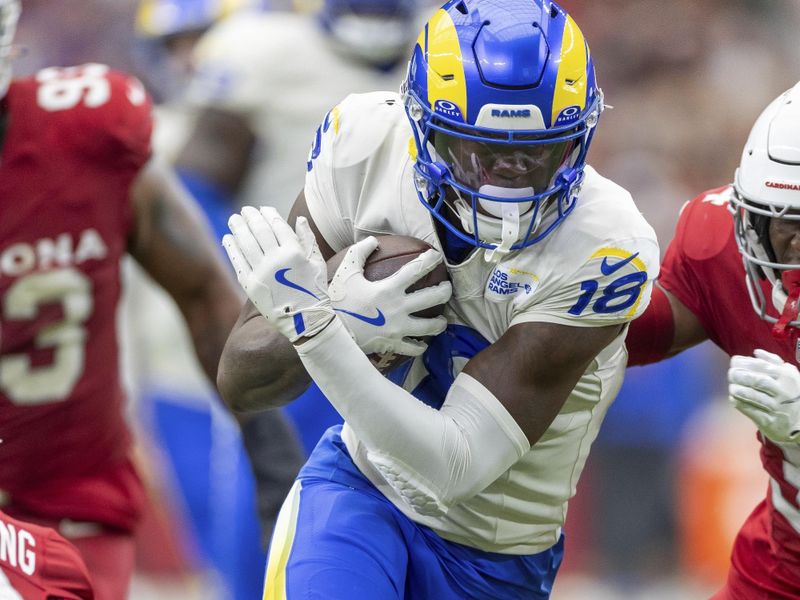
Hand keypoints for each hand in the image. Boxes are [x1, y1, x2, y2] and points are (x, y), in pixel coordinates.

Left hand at [223, 206, 333, 341]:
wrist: (305, 320)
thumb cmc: (315, 290)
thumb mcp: (318, 263)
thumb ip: (308, 239)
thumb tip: (299, 218)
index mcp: (295, 253)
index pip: (277, 225)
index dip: (268, 213)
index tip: (262, 209)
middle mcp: (276, 261)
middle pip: (259, 230)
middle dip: (250, 217)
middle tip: (245, 210)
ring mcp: (262, 273)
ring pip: (246, 243)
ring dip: (238, 228)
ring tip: (234, 219)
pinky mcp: (251, 285)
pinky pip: (238, 262)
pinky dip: (232, 248)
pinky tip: (228, 238)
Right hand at [328, 237, 451, 355]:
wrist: (327, 330)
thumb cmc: (337, 300)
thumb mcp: (346, 272)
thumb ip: (360, 252)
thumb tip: (373, 241)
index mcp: (389, 288)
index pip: (417, 269)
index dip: (431, 260)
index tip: (437, 256)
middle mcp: (399, 308)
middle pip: (433, 297)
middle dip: (445, 291)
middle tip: (446, 288)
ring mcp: (398, 328)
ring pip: (430, 327)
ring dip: (439, 323)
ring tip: (441, 321)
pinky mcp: (393, 344)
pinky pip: (413, 348)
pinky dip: (420, 346)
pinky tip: (421, 343)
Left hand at [728, 349, 799, 442]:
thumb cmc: (792, 394)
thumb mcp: (789, 375)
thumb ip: (773, 362)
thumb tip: (756, 352)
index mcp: (787, 376)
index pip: (763, 366)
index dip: (745, 362)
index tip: (734, 361)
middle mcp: (783, 391)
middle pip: (758, 381)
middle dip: (740, 375)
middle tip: (731, 373)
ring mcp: (777, 407)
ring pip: (755, 397)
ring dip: (739, 390)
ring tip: (732, 387)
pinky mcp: (769, 421)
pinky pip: (752, 411)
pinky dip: (741, 404)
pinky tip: (733, 399)